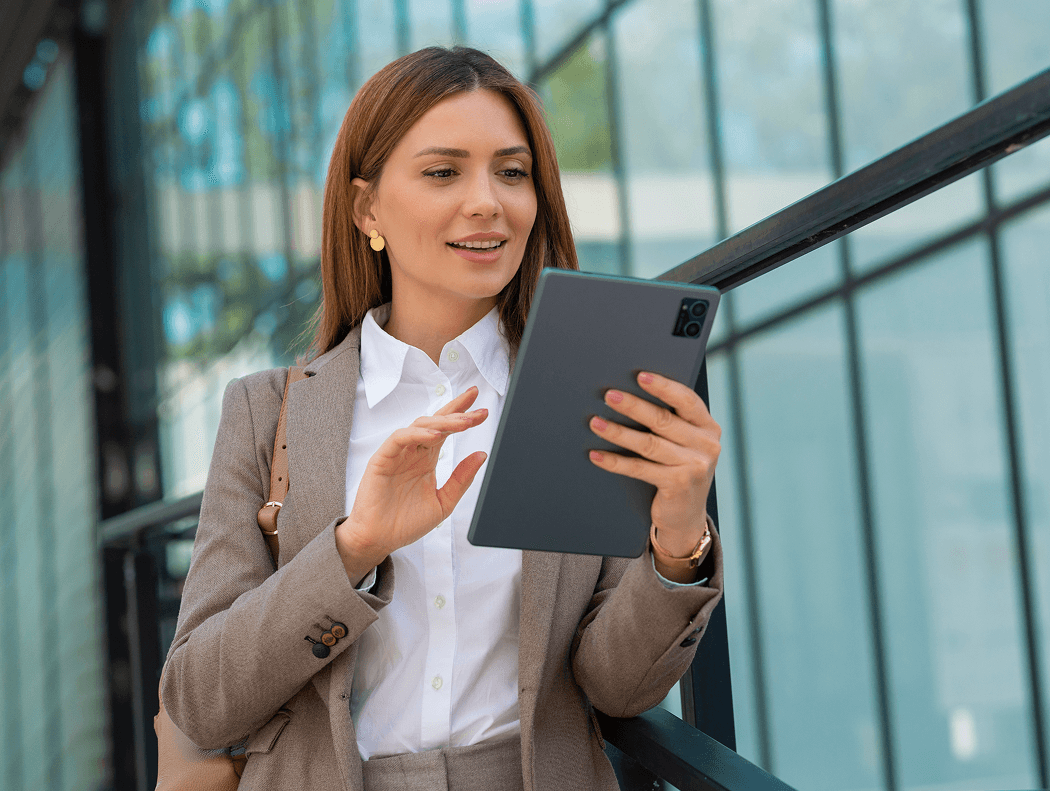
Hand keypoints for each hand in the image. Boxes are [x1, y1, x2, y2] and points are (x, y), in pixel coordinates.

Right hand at [335, 387, 488, 575]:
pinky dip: (418, 433)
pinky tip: (436, 435)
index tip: (483, 410)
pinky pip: (399, 438)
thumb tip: (481, 455)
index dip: (463, 417)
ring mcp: (398, 454)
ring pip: (420, 426)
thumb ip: (461, 479)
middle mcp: (413, 453)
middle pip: (436, 422)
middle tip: (478, 411)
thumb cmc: (405, 523)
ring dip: (444, 422)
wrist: (379, 540)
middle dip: (458, 412)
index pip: (446, 431)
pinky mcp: (382, 459)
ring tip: (464, 422)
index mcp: (427, 460)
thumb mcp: (443, 501)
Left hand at [587, 371, 720, 559]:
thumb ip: (671, 422)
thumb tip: (628, 395)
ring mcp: (694, 466)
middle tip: (608, 395)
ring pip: (648, 443)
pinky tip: (597, 454)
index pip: (686, 400)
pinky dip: (615, 461)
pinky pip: (640, 468)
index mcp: (708, 427)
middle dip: (633, 406)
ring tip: (595, 422)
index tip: (640, 376)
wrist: (686, 517)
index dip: (663, 386)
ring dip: (618, 432)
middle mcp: (706, 445)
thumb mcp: (685, 444)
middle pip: (663, 420)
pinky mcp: (678, 485)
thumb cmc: (679, 470)